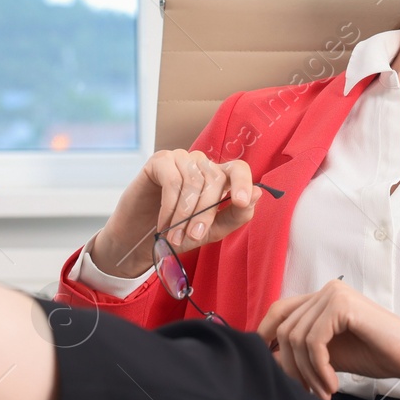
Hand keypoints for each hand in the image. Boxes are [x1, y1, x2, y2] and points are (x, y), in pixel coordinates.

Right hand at [89, 149, 258, 277]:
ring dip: (184, 214)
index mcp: (219, 178)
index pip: (238, 169)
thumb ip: (235, 215)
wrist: (141, 240)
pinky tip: (163, 222)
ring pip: (193, 181)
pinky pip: (172, 180)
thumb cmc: (178, 233)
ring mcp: (181, 159)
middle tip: (193, 237)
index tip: (240, 201)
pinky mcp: (160, 160)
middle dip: (204, 213)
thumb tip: (258, 193)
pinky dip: (169, 205)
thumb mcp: (212, 231)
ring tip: (174, 236)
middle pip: (214, 180)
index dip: (242, 182)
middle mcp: (202, 164)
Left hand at [256, 280, 399, 399]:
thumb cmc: (375, 354)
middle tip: (306, 393)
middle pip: (284, 328)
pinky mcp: (342, 305)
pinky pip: (314, 341)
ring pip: (297, 337)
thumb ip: (301, 353)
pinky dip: (319, 368)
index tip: (269, 370)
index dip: (265, 338)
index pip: (279, 312)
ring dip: (307, 372)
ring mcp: (334, 294)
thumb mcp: (328, 355)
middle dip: (291, 366)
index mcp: (321, 298)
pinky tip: (333, 385)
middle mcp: (325, 291)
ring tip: (323, 393)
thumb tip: (266, 361)